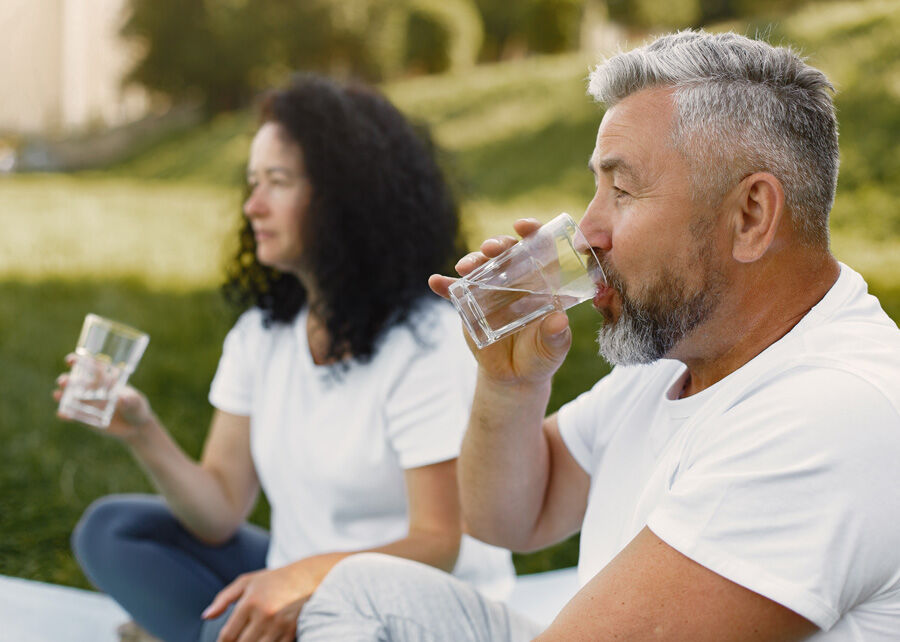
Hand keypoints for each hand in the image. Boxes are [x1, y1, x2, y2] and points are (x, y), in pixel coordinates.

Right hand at [53, 353, 154, 439]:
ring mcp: (88, 403)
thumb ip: (130, 400)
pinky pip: (74, 415)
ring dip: (62, 395)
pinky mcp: (86, 417)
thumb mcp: (137, 402)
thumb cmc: (138, 408)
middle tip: (63, 381)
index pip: (90, 367)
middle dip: (67, 379)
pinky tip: (62, 414)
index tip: (71, 359)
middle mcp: (93, 390)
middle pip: (76, 381)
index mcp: (105, 379)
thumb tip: (122, 399)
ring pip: (71, 397)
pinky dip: (66, 414)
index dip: (79, 361)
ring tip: (57, 394)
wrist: (136, 427)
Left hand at [203, 564, 315, 641]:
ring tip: (250, 637)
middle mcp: (264, 615)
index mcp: (250, 603)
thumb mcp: (246, 582)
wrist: (306, 577)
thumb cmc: (272, 580)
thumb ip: (223, 599)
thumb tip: (206, 617)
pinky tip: (263, 638)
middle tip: (238, 638)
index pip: (227, 636)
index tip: (224, 641)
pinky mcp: (292, 632)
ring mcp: (279, 626)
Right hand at [429, 218, 572, 385]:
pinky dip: (444, 285)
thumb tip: (559, 321)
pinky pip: (455, 292)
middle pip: (506, 252)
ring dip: (471, 260)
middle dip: (497, 243)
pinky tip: (435, 281)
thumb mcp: (552, 349)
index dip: (532, 232)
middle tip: (491, 248)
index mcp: (541, 282)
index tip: (523, 227)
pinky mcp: (470, 304)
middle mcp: (515, 280)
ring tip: (465, 267)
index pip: (539, 249)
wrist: (514, 376)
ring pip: (480, 266)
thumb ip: (556, 336)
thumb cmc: (541, 356)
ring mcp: (490, 290)